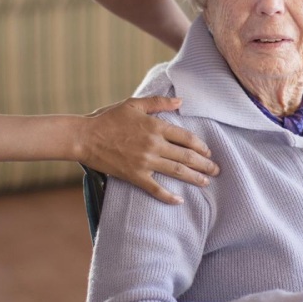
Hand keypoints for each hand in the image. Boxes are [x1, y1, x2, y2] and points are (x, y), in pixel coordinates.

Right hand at [78, 96, 217, 203]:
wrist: (85, 137)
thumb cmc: (108, 118)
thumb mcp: (134, 104)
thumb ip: (159, 102)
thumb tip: (181, 101)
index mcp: (156, 126)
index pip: (186, 137)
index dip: (200, 145)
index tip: (208, 152)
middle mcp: (154, 145)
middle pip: (186, 156)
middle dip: (204, 164)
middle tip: (216, 170)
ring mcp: (145, 162)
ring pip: (177, 171)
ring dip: (194, 177)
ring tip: (206, 182)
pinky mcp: (135, 176)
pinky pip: (156, 189)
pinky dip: (169, 196)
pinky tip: (179, 200)